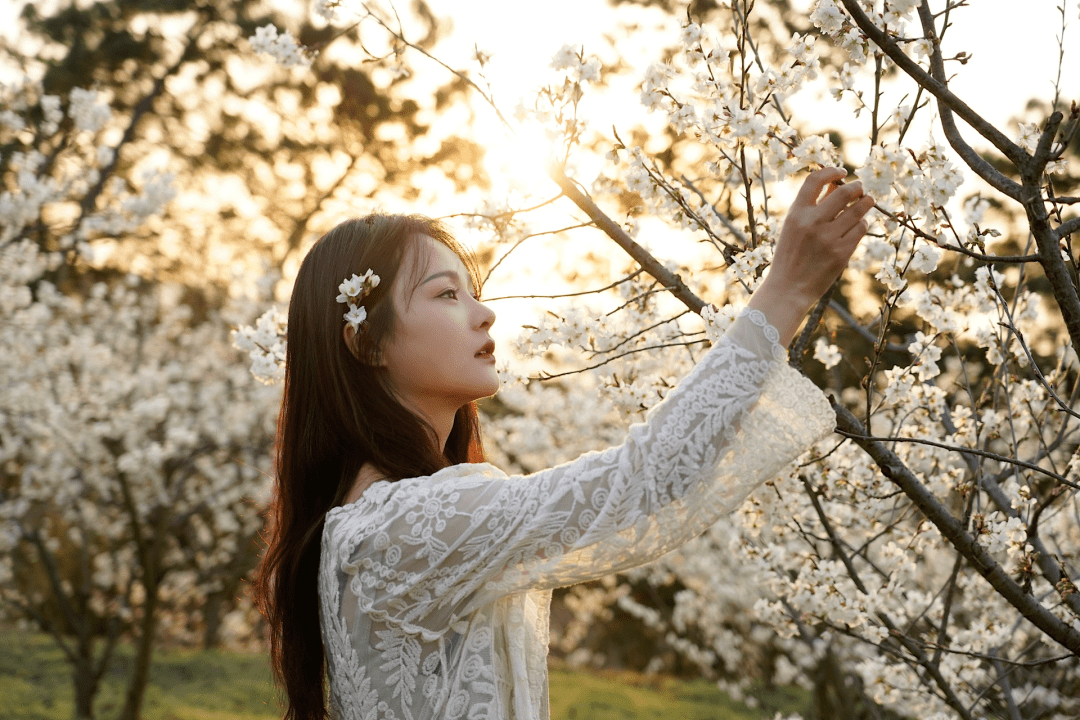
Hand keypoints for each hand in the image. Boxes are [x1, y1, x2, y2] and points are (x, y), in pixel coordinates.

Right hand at [747, 167, 873, 345]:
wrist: (787, 288)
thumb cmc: (790, 255)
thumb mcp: (793, 228)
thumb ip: (812, 207)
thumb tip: (837, 185)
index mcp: (796, 214)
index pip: (815, 180)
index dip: (831, 171)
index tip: (842, 172)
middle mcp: (812, 223)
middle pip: (844, 192)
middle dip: (857, 186)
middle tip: (861, 187)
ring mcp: (828, 238)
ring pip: (858, 210)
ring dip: (866, 203)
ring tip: (868, 201)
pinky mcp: (841, 253)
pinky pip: (860, 230)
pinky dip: (862, 224)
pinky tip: (858, 226)